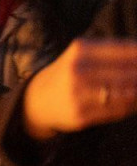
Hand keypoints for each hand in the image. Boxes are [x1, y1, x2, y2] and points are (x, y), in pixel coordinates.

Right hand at [21, 39, 136, 140]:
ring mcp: (79, 94)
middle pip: (130, 73)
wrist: (37, 100)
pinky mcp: (82, 115)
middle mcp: (78, 70)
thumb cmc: (69, 73)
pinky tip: (134, 101)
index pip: (126, 50)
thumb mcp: (83, 55)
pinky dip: (133, 106)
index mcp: (81, 50)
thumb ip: (115, 52)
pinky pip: (120, 111)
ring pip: (128, 93)